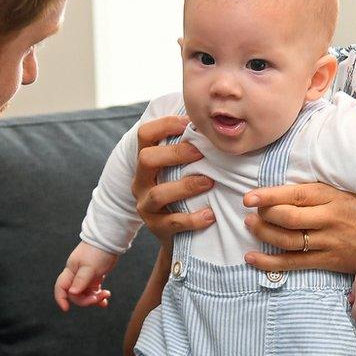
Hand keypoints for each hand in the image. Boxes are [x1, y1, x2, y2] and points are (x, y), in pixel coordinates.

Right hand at [53, 242, 116, 311]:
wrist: (110, 240)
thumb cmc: (98, 251)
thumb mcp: (90, 267)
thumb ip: (81, 280)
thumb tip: (72, 293)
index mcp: (71, 271)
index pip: (61, 287)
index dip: (61, 298)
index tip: (66, 309)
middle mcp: (76, 275)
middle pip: (75, 294)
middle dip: (86, 299)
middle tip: (99, 297)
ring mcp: (85, 276)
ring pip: (85, 294)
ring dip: (95, 298)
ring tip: (106, 294)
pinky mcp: (95, 276)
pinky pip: (94, 290)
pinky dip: (99, 296)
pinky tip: (105, 299)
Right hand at [132, 115, 214, 246]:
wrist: (179, 235)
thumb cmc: (185, 191)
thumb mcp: (181, 168)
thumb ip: (190, 147)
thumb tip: (214, 121)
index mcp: (146, 161)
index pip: (145, 134)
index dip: (165, 125)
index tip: (189, 122)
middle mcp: (140, 181)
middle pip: (146, 159)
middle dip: (175, 153)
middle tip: (201, 152)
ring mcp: (145, 205)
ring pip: (158, 193)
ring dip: (186, 186)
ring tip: (209, 182)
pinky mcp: (156, 227)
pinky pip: (172, 222)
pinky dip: (192, 219)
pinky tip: (210, 215)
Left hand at [241, 182, 355, 272]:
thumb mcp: (343, 192)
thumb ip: (315, 192)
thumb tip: (281, 190)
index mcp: (331, 197)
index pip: (294, 195)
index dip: (269, 196)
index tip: (249, 197)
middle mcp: (329, 219)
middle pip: (288, 218)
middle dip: (263, 215)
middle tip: (250, 212)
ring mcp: (328, 242)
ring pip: (287, 240)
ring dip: (263, 234)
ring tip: (250, 227)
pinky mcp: (328, 261)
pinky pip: (293, 263)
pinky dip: (270, 262)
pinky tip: (252, 258)